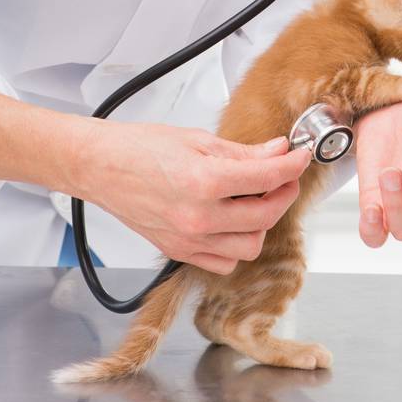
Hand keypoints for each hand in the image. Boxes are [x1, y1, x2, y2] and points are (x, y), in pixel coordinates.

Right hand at [81, 121, 311, 273]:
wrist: (100, 167)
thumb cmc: (139, 147)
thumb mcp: (196, 140)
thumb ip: (241, 152)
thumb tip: (277, 153)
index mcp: (204, 181)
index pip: (268, 177)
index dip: (293, 165)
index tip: (301, 156)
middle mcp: (199, 218)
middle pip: (266, 216)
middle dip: (283, 193)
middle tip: (284, 176)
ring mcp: (189, 240)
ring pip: (249, 246)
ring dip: (262, 222)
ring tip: (257, 198)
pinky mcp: (178, 252)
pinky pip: (224, 262)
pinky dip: (236, 245)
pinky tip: (232, 221)